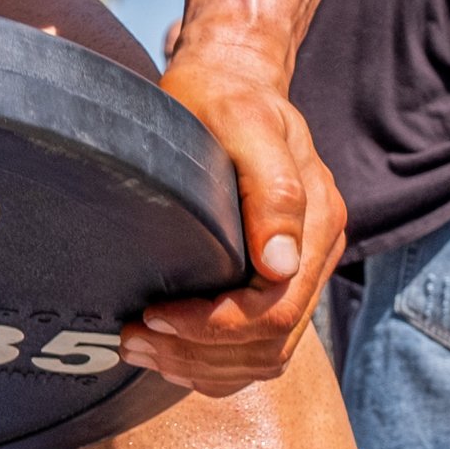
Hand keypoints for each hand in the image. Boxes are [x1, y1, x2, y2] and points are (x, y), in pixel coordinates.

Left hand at [120, 48, 342, 393]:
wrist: (232, 81)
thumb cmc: (225, 97)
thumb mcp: (243, 124)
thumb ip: (273, 189)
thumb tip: (281, 264)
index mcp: (317, 221)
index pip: (274, 310)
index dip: (212, 328)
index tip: (153, 316)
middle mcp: (316, 253)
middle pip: (271, 345)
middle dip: (198, 356)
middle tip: (131, 341)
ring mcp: (301, 269)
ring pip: (266, 357)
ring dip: (202, 367)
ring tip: (141, 350)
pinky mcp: (278, 279)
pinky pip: (258, 347)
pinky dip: (213, 363)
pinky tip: (169, 352)